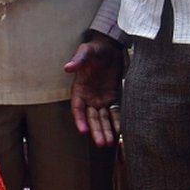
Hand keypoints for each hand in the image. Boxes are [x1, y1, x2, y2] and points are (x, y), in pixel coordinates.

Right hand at [63, 32, 124, 146]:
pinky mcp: (114, 97)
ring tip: (110, 143)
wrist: (111, 46)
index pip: (78, 108)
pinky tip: (121, 131)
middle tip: (101, 143)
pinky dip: (118, 121)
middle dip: (96, 130)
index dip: (80, 120)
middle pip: (92, 118)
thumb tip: (68, 67)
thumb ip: (79, 60)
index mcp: (79, 89)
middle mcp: (89, 97)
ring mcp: (102, 99)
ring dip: (106, 130)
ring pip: (103, 118)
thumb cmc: (95, 49)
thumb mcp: (86, 51)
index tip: (83, 130)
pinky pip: (116, 112)